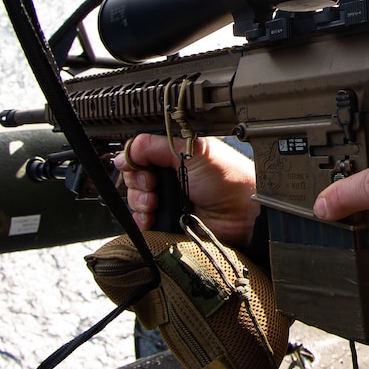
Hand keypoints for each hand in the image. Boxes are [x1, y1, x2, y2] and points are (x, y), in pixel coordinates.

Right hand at [114, 133, 259, 247]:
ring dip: (140, 202)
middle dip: (138, 182)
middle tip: (153, 185)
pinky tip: (152, 218)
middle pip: (133, 177)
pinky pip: (141, 222)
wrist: (242, 214)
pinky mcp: (167, 222)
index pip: (139, 155)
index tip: (140, 167)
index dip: (134, 162)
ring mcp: (167, 200)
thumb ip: (156, 146)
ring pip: (135, 200)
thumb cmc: (227, 179)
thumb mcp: (191, 151)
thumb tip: (126, 152)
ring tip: (156, 203)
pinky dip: (141, 220)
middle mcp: (169, 176)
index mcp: (174, 155)